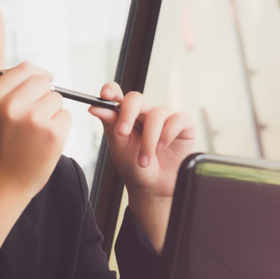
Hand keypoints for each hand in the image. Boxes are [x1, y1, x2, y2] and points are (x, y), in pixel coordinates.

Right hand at [0, 62, 70, 200]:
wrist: (2, 183)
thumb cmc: (1, 146)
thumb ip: (11, 89)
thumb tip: (42, 72)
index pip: (24, 69)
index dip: (36, 77)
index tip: (38, 88)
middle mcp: (11, 105)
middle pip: (43, 82)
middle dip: (44, 96)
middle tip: (34, 118)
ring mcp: (33, 118)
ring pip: (57, 99)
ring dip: (52, 112)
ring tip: (37, 132)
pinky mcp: (53, 132)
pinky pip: (66, 116)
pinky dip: (60, 127)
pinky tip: (45, 141)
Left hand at [88, 83, 194, 252]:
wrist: (153, 189)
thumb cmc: (135, 168)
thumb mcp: (119, 147)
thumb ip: (110, 125)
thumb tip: (95, 107)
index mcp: (126, 116)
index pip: (118, 95)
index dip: (112, 90)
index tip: (105, 95)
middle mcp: (145, 113)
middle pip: (136, 99)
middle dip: (128, 114)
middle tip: (122, 132)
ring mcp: (165, 118)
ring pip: (156, 114)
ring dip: (148, 140)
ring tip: (144, 161)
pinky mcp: (184, 125)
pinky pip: (177, 119)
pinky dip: (168, 134)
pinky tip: (162, 148)